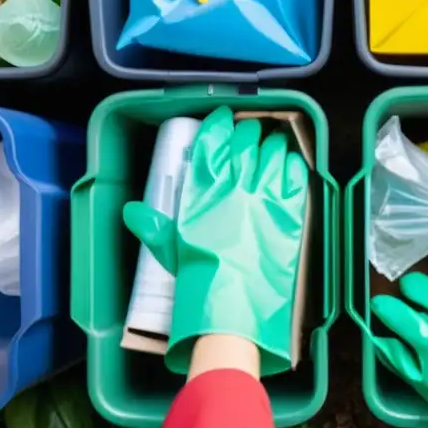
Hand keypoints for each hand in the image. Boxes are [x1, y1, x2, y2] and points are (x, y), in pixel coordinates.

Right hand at [124, 106, 307, 374]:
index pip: (214, 138)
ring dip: (273, 144)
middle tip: (249, 135)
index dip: (221, 123)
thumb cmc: (198, 279)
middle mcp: (235, 182)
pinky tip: (290, 165)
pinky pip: (297, 174)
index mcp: (204, 186)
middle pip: (247, 138)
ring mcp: (265, 194)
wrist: (231, 307)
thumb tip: (131, 210)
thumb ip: (153, 226)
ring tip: (272, 145)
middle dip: (248, 131)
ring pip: (274, 150)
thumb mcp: (169, 248)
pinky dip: (294, 165)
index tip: (224, 120)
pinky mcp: (290, 211)